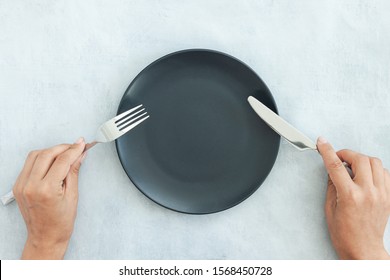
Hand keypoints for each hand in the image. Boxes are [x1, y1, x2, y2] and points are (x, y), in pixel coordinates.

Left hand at [13, 138, 86, 258]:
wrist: (46, 237)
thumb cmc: (60, 222)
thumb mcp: (73, 195)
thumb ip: (74, 171)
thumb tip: (79, 155)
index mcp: (46, 190)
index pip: (61, 161)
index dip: (74, 149)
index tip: (82, 144)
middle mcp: (30, 186)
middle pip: (46, 154)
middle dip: (63, 147)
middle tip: (76, 147)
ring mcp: (21, 185)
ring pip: (35, 155)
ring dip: (51, 151)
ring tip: (65, 154)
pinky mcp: (18, 185)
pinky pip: (29, 164)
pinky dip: (41, 158)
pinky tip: (52, 161)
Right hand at [317, 137, 389, 258]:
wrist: (363, 249)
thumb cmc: (344, 234)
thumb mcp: (330, 208)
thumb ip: (331, 186)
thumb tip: (333, 170)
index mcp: (350, 197)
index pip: (336, 166)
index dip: (327, 151)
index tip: (322, 142)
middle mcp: (368, 193)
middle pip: (360, 159)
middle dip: (346, 153)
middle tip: (338, 157)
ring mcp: (382, 194)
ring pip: (375, 162)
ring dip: (361, 159)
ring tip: (352, 166)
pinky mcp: (389, 197)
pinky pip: (385, 173)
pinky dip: (375, 169)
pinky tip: (365, 175)